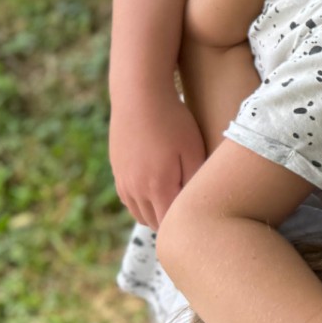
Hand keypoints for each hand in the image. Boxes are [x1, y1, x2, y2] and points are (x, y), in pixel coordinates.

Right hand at [110, 87, 206, 227]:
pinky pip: (129, 201)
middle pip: (156, 223)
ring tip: (178, 208)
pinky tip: (158, 194)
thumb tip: (199, 205)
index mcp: (158, 188)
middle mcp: (136, 190)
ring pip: (140, 214)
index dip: (189, 227)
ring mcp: (123, 181)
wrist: (139, 95)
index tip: (204, 225)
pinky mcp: (117, 171)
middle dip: (174, 225)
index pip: (173, 225)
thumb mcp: (194, 150)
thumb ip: (196, 181)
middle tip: (194, 220)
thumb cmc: (174, 121)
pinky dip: (143, 204)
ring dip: (157, 215)